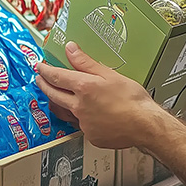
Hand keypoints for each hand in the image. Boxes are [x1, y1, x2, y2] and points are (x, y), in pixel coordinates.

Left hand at [36, 42, 164, 148]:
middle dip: (44, 85)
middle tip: (40, 79)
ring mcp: (83, 123)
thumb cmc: (133, 100)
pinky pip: (79, 125)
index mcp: (84, 88)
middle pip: (53, 94)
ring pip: (64, 112)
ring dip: (57, 102)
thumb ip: (87, 62)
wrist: (145, 124)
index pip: (57, 76)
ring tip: (57, 96)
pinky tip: (87, 113)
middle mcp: (79, 107)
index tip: (40, 66)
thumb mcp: (110, 74)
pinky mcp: (91, 135)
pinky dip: (80, 117)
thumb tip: (71, 50)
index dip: (46, 70)